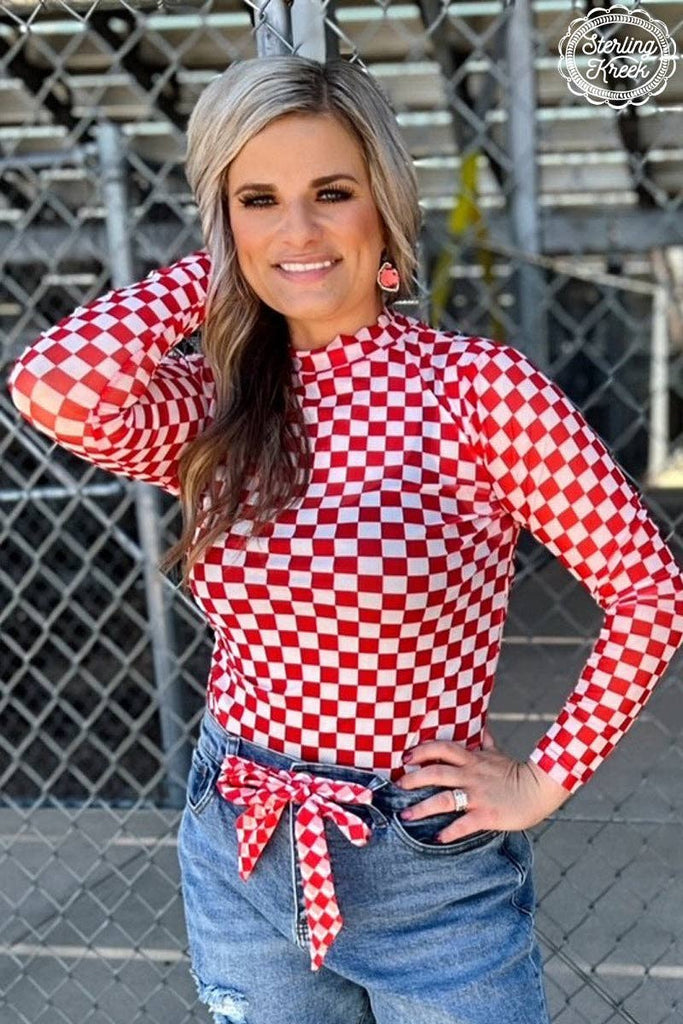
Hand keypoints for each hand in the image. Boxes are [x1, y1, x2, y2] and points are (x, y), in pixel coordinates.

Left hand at [396, 729, 569, 841]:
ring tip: (405, 816)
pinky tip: (437, 838)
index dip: (422, 751)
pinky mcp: (486, 815)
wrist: (540, 789)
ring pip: (444, 799)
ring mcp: (478, 796)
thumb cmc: (517, 772)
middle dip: (413, 779)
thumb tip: (482, 727)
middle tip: (398, 785)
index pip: (442, 749)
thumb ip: (485, 741)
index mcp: (472, 760)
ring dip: (422, 808)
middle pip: (436, 773)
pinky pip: (463, 824)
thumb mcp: (498, 753)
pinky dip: (449, 832)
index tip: (405, 757)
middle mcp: (471, 775)